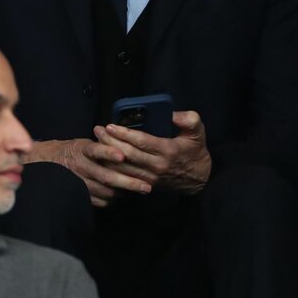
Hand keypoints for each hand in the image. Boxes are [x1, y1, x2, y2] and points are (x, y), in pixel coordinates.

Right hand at [28, 138, 152, 206]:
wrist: (49, 163)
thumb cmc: (75, 151)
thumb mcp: (86, 143)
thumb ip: (104, 144)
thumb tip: (127, 146)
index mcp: (84, 150)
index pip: (97, 150)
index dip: (109, 153)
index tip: (123, 155)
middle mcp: (81, 166)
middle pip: (106, 176)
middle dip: (128, 182)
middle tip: (147, 186)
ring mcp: (79, 181)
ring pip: (105, 190)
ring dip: (124, 191)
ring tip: (140, 190)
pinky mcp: (79, 193)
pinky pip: (99, 200)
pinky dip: (112, 199)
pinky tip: (122, 196)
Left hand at [94, 110, 211, 193]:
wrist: (200, 181)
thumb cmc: (197, 153)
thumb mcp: (198, 133)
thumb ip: (189, 120)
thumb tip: (172, 114)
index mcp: (168, 150)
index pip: (141, 141)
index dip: (124, 133)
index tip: (111, 125)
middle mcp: (157, 165)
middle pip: (128, 154)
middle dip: (110, 141)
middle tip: (98, 130)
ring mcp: (151, 177)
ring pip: (124, 167)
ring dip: (108, 154)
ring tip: (97, 140)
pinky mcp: (147, 184)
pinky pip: (126, 176)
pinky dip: (114, 167)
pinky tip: (104, 158)